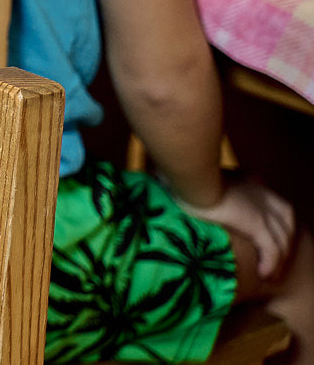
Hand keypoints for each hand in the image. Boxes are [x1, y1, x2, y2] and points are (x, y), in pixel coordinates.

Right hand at [182, 180, 296, 278]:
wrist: (190, 174)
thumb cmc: (183, 172)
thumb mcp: (191, 177)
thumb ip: (187, 182)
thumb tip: (161, 182)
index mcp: (246, 179)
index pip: (269, 197)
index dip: (272, 214)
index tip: (265, 226)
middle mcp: (259, 192)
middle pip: (286, 218)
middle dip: (284, 237)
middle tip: (275, 255)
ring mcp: (261, 208)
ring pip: (282, 238)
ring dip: (280, 257)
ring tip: (271, 273)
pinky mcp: (257, 223)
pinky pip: (272, 250)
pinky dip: (270, 264)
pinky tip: (263, 274)